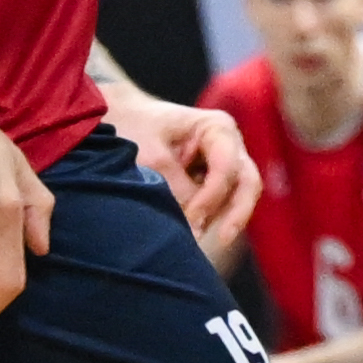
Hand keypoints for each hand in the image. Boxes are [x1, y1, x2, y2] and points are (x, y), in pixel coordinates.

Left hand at [106, 81, 258, 244]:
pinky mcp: (211, 183)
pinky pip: (220, 206)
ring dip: (220, 219)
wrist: (116, 121)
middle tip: (222, 240)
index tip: (191, 220)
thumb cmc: (134, 129)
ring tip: (194, 241)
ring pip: (236, 198)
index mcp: (217, 128)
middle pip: (246, 183)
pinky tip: (189, 235)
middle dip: (236, 213)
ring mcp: (223, 165)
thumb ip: (176, 189)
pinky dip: (208, 220)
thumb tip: (197, 228)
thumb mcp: (150, 157)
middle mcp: (228, 145)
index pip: (228, 167)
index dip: (212, 196)